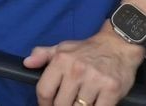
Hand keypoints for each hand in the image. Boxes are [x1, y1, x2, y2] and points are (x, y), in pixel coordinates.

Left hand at [24, 27, 142, 105]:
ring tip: (78, 104)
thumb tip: (27, 63)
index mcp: (61, 60)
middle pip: (60, 104)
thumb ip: (42, 55)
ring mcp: (95, 80)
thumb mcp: (63, 47)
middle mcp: (76, 70)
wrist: (119, 45)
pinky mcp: (112, 89)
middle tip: (66, 104)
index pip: (44, 91)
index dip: (43, 104)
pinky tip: (93, 105)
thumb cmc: (87, 49)